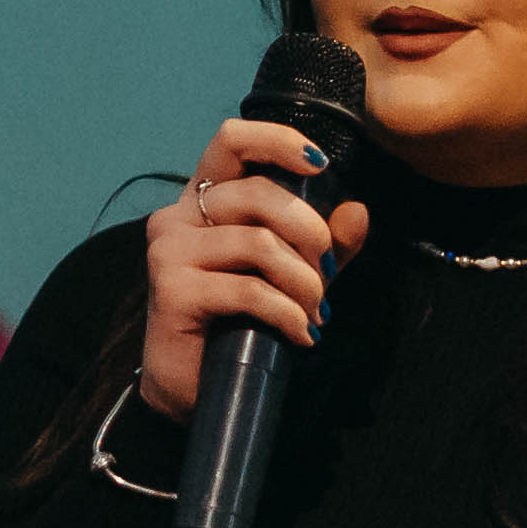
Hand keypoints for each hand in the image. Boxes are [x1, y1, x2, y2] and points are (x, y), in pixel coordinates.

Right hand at [138, 116, 370, 419]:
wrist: (197, 388)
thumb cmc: (243, 321)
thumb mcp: (296, 275)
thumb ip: (327, 242)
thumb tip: (357, 210)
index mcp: (205, 199)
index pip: (232, 139)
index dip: (278, 140)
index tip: (321, 165)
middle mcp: (178, 215)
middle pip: (258, 193)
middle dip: (311, 234)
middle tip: (327, 276)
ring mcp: (170, 250)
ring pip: (258, 242)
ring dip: (303, 282)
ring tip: (316, 311)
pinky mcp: (171, 288)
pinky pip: (248, 289)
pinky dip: (287, 313)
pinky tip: (301, 333)